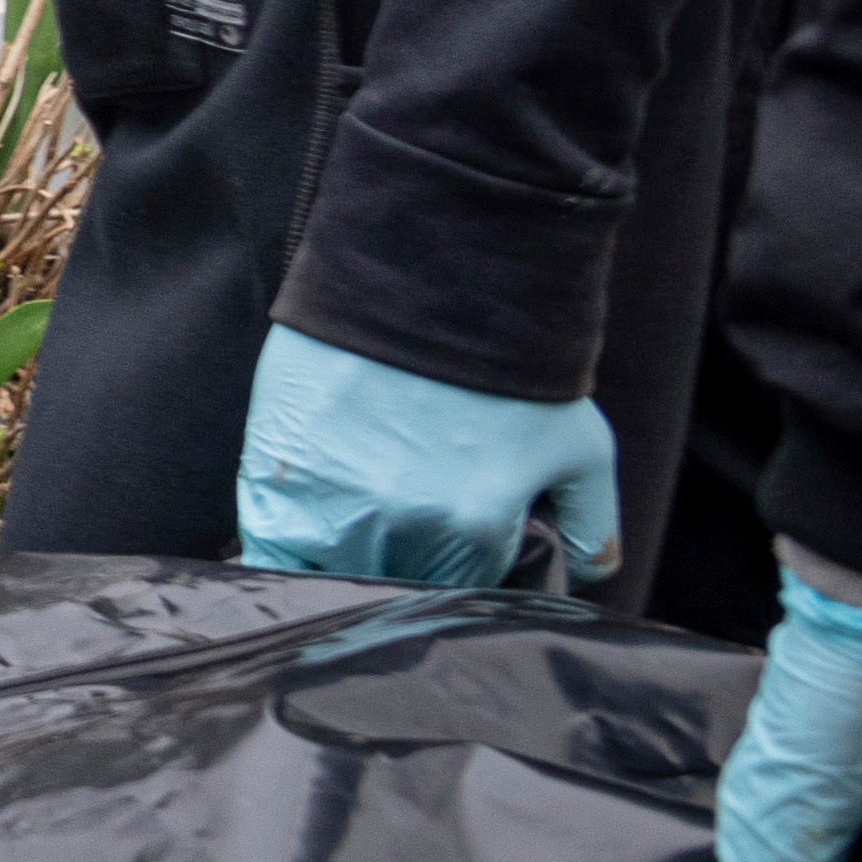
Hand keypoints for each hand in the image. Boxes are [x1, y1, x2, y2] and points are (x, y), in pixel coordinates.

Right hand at [233, 321, 622, 591]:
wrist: (432, 268)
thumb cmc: (510, 357)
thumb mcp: (579, 441)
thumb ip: (591, 520)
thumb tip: (590, 573)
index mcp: (474, 527)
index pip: (455, 592)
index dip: (452, 574)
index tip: (446, 550)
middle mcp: (401, 527)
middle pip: (389, 585)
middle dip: (396, 567)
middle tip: (402, 525)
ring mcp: (332, 500)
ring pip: (328, 570)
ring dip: (338, 557)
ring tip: (352, 520)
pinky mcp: (278, 468)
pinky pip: (270, 541)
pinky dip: (283, 542)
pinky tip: (301, 522)